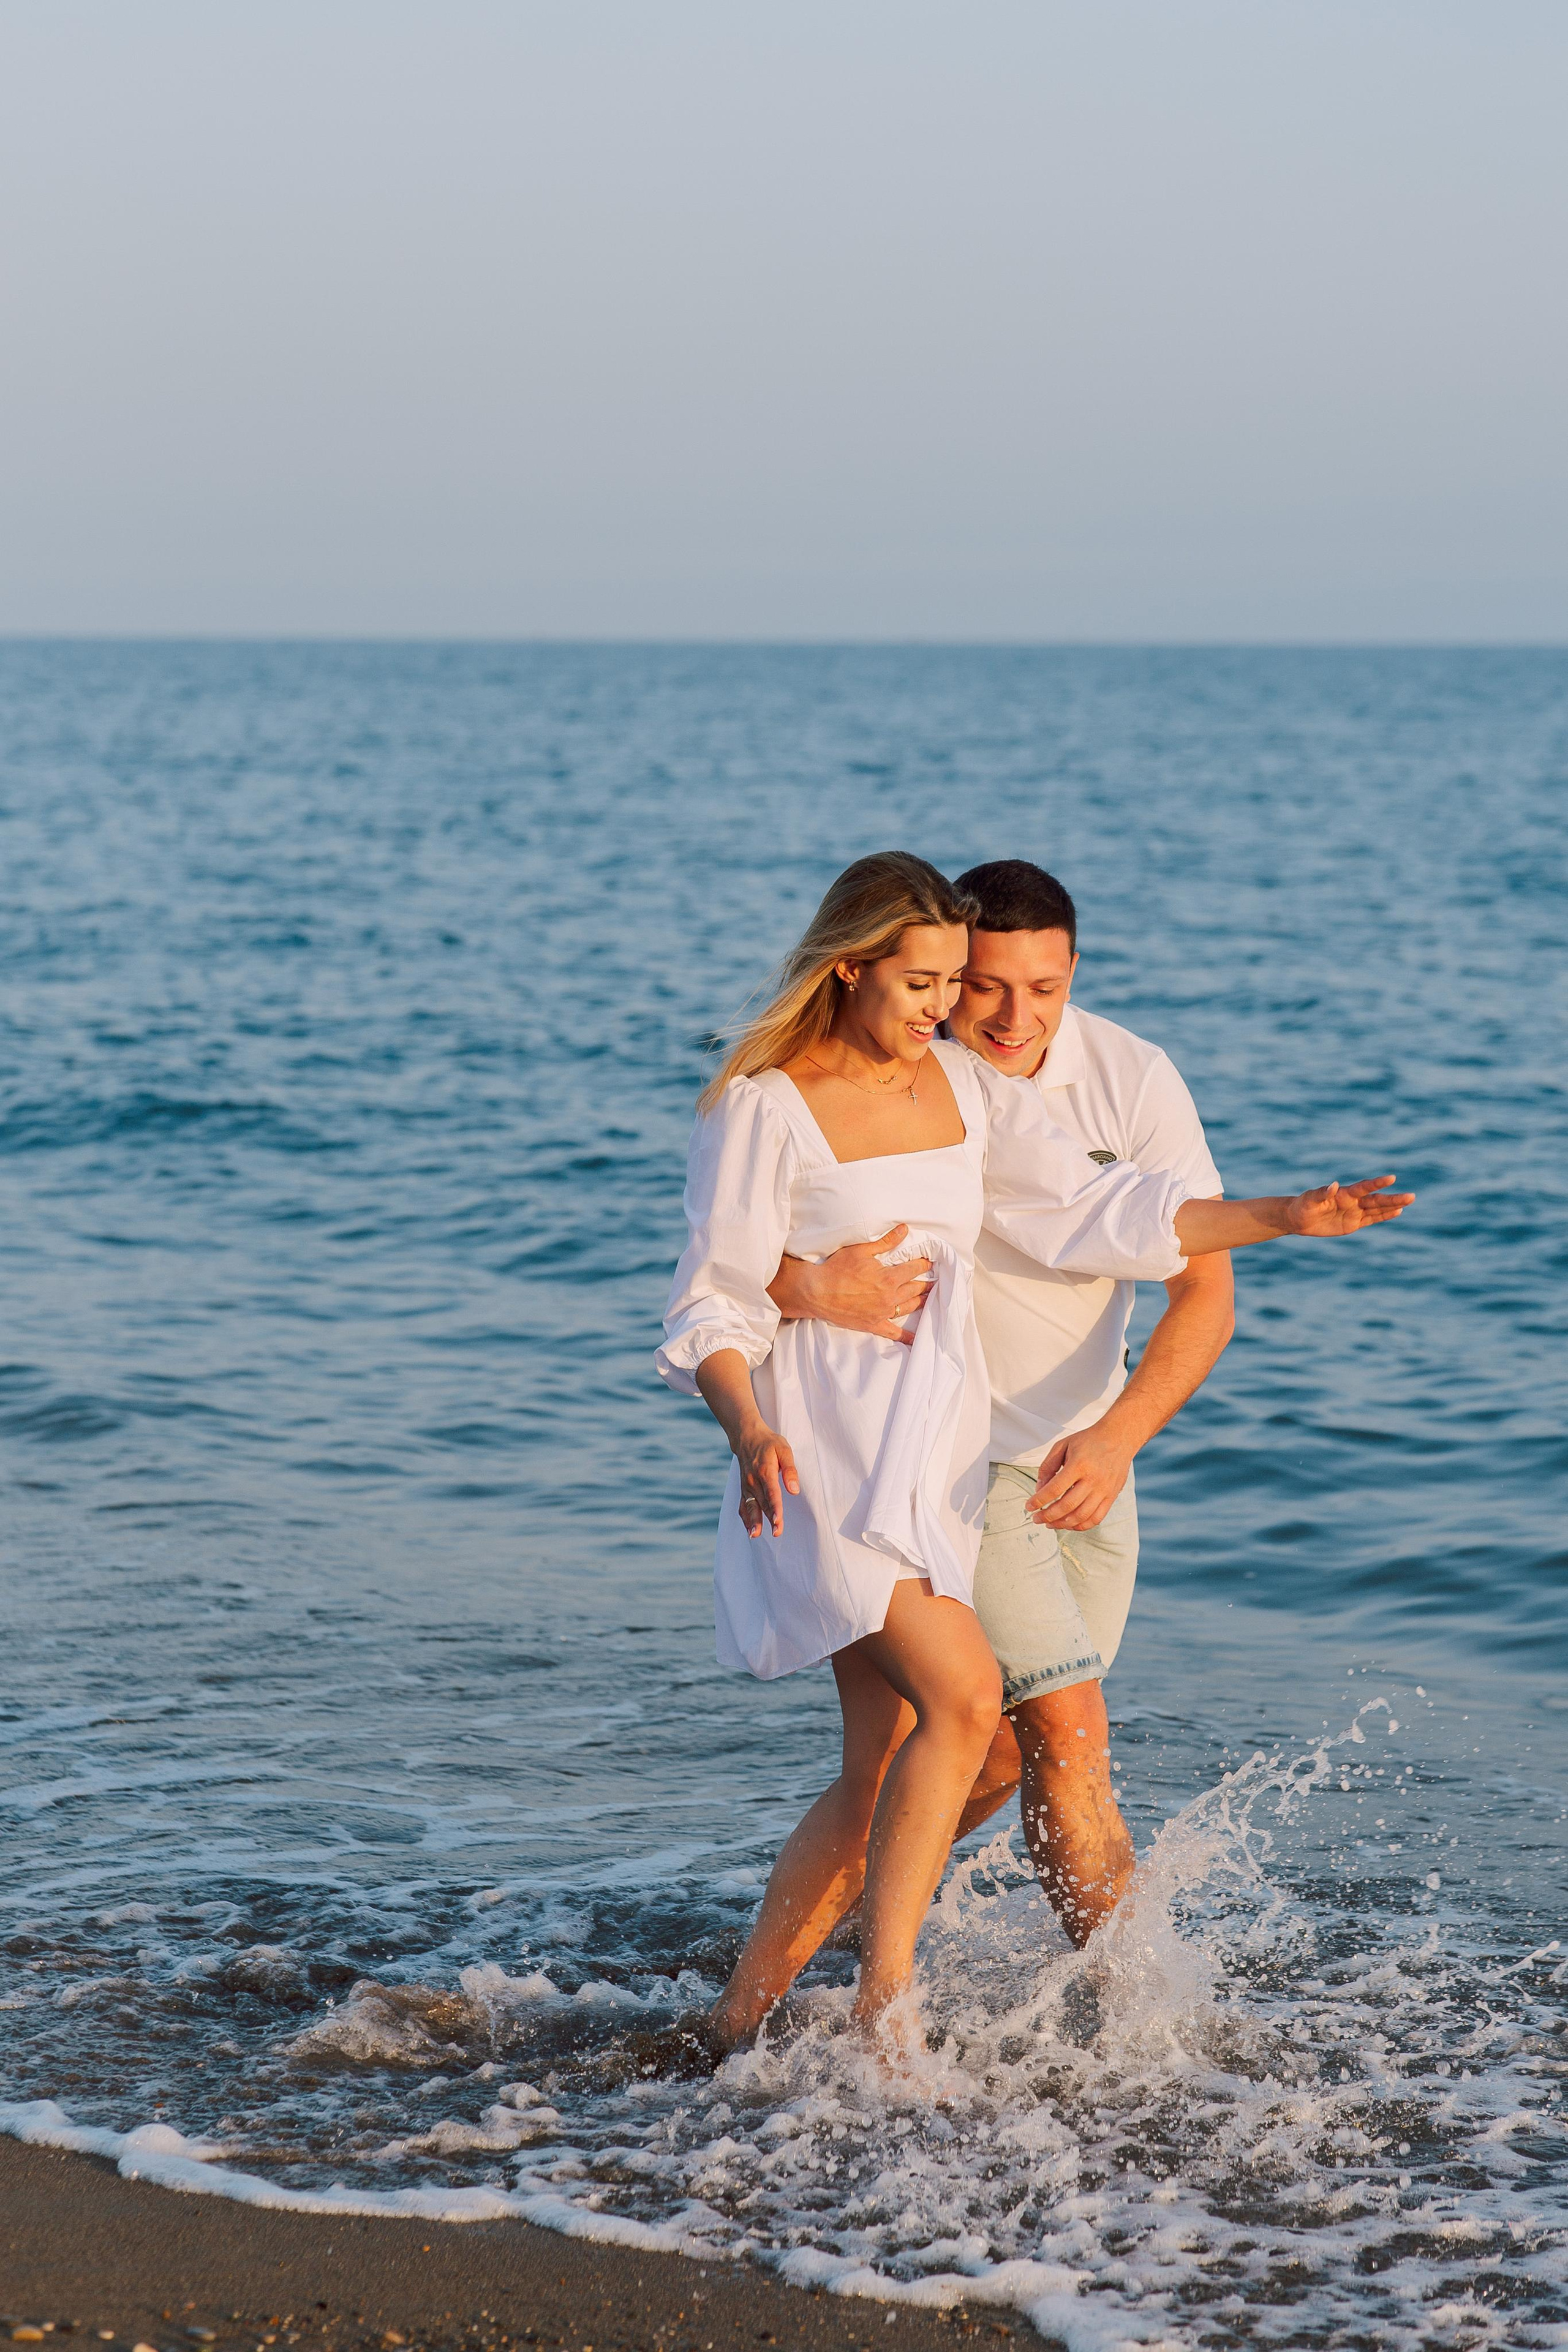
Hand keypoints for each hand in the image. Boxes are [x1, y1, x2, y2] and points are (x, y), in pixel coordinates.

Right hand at [734, 1419, 799, 1538]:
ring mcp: (746, 1486)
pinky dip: (745, 1518)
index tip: (777, 1520)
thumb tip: (794, 1490)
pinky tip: (750, 1530)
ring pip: (750, 1506)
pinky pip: (742, 1506)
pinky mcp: (743, 1489)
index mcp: (765, 1470)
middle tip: (777, 1533)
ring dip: (753, 1522)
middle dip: (769, 1519)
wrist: (747, 1437)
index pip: (771, 1492)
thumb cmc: (769, 1444)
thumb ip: (790, 1470)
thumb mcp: (784, 1450)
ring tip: (756, 1535)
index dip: (775, 1507)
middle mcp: (753, 1480)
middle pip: (763, 1503)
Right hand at [770, 1225, 933, 1345]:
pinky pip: (895, 1333)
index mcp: (889, 1278)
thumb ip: (886, 1241)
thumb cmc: (837, 1269)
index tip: (930, 1261)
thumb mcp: (861, 1250)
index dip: (924, 1264)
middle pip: (916, 1288)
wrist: (818, 1292)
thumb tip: (904, 1229)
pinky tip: (917, 1339)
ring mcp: (883, 1313)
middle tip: (935, 1279)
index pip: (914, 1269)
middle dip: (926, 1282)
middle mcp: (890, 1297)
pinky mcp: (874, 1325)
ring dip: (922, 1301)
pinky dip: (907, 1337)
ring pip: (910, 1307)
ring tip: (930, 1297)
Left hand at [1029, 1422, 1134, 1530]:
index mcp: (1079, 1465)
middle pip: (1067, 1506)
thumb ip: (1048, 1466)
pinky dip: (1081, 1526)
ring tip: (1050, 1523)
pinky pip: (1096, 1518)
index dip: (1039, 1500)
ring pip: (1081, 1516)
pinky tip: (1069, 1524)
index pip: (1055, 1489)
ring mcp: (1104, 1490)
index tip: (1029, 1506)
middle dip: (1048, 1516)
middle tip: (1036, 1518)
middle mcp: (1093, 1479)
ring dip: (1062, 1524)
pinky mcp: (1112, 1497)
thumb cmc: (1088, 1441)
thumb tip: (1039, 1489)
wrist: (1118, 1438)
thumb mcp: (1063, 1445)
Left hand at [1287, 1174, 1414, 1236]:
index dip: (1377, 1183)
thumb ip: (1322, 1193)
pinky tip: (1397, 1212)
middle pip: (1376, 1199)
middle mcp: (1352, 1201)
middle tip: (1412, 1196)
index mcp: (1344, 1194)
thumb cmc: (1303, 1206)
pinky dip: (1384, 1216)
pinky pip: (1371, 1219)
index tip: (1392, 1178)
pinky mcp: (1353, 1223)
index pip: (1364, 1187)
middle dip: (1393, 1198)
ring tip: (1409, 1201)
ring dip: (1393, 1206)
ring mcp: (1354, 1212)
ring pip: (1377, 1209)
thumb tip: (1333, 1185)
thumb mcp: (1310, 1200)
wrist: (1299, 1219)